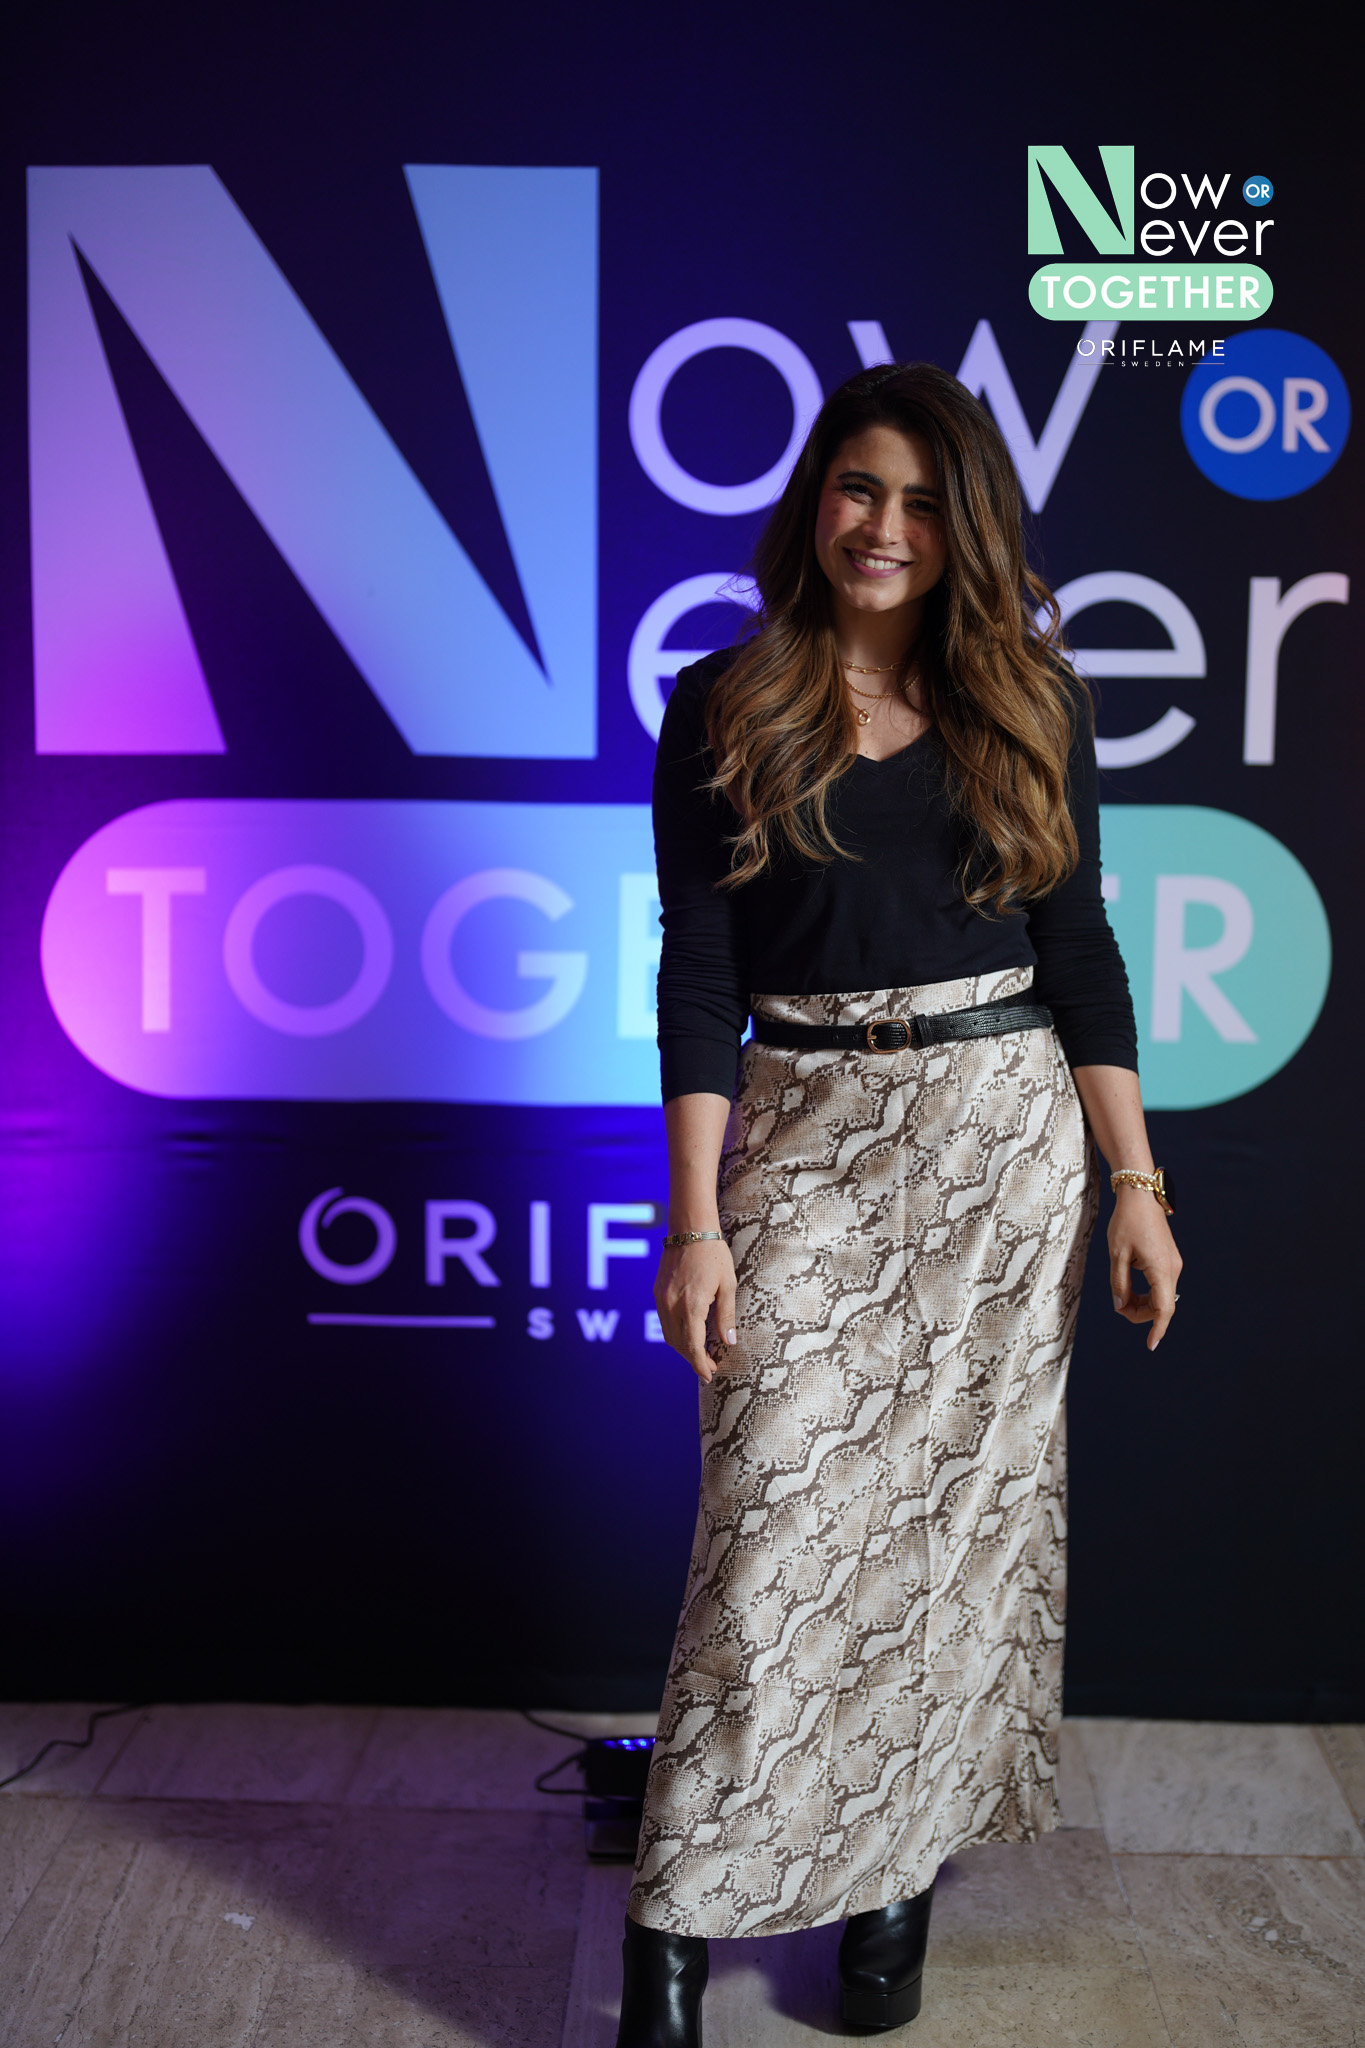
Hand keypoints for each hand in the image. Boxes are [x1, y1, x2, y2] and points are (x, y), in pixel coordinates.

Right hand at [654, 1238, 737, 1384]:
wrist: (690, 1229)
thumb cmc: (714, 1255)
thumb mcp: (728, 1285)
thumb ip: (726, 1316)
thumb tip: (729, 1343)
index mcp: (691, 1305)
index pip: (692, 1346)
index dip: (700, 1364)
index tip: (709, 1375)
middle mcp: (671, 1305)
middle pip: (678, 1344)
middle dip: (692, 1359)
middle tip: (709, 1367)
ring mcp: (661, 1299)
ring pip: (668, 1335)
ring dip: (683, 1347)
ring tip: (700, 1353)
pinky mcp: (657, 1292)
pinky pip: (665, 1321)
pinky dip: (676, 1333)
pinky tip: (689, 1333)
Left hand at [1109, 1186, 1182, 1350]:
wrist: (1141, 1196)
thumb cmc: (1126, 1222)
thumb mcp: (1116, 1254)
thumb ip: (1119, 1284)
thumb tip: (1121, 1307)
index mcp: (1161, 1268)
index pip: (1163, 1308)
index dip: (1157, 1329)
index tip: (1151, 1345)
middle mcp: (1173, 1269)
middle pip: (1162, 1306)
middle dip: (1141, 1314)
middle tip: (1118, 1306)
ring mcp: (1173, 1264)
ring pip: (1162, 1297)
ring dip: (1143, 1304)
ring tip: (1122, 1297)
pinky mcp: (1170, 1261)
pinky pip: (1161, 1286)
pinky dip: (1147, 1294)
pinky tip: (1131, 1290)